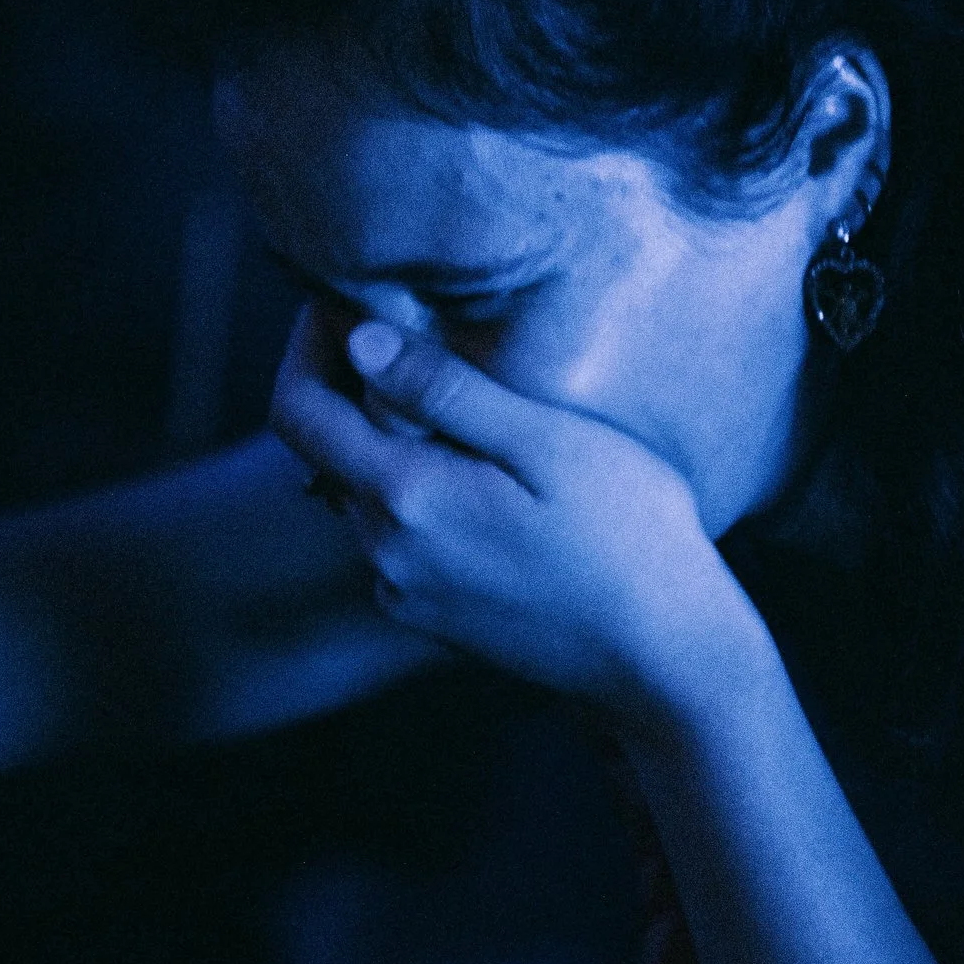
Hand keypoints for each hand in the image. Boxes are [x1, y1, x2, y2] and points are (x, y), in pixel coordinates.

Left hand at [271, 309, 758, 722]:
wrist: (666, 658)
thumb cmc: (627, 535)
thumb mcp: (545, 441)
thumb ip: (443, 391)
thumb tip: (357, 340)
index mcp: (403, 498)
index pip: (297, 411)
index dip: (307, 347)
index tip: (346, 305)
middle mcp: (384, 552)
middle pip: (323, 451)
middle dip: (349, 388)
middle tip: (411, 336)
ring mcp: (404, 591)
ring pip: (360, 493)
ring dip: (386, 443)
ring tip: (459, 406)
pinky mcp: (431, 616)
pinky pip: (394, 536)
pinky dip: (414, 492)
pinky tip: (480, 478)